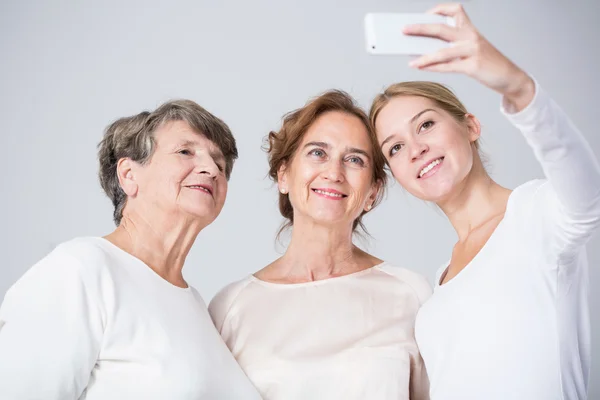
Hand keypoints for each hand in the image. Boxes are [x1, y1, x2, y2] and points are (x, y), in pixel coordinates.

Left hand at [404, 3, 534, 109]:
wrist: (510, 77)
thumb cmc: (487, 63)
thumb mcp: (472, 49)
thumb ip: (452, 47)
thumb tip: (424, 48)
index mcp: (470, 29)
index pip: (455, 10)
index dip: (438, 10)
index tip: (424, 15)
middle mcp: (471, 37)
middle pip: (442, 29)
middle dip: (420, 29)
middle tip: (404, 30)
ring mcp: (473, 51)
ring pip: (443, 51)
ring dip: (424, 56)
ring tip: (411, 61)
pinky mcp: (474, 66)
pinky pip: (449, 67)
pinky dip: (433, 67)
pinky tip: (422, 67)